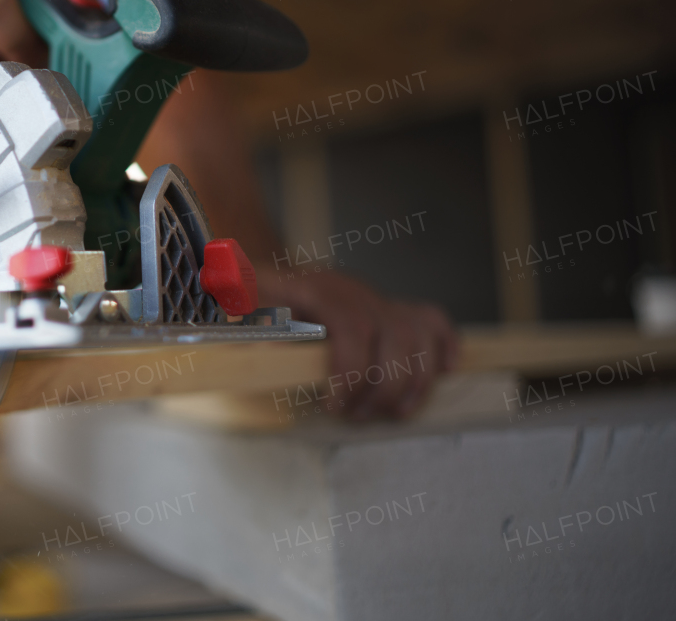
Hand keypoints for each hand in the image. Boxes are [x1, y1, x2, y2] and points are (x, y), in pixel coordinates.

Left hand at [272, 270, 458, 419]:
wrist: (271, 275)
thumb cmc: (259, 300)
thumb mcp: (245, 310)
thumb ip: (255, 327)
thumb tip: (267, 351)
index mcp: (320, 291)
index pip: (353, 327)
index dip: (351, 370)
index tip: (335, 405)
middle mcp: (357, 293)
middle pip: (395, 335)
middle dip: (383, 386)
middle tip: (356, 415)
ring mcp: (379, 300)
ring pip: (420, 333)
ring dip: (415, 379)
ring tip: (392, 412)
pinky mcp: (392, 310)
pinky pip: (434, 320)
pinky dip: (446, 346)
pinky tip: (444, 373)